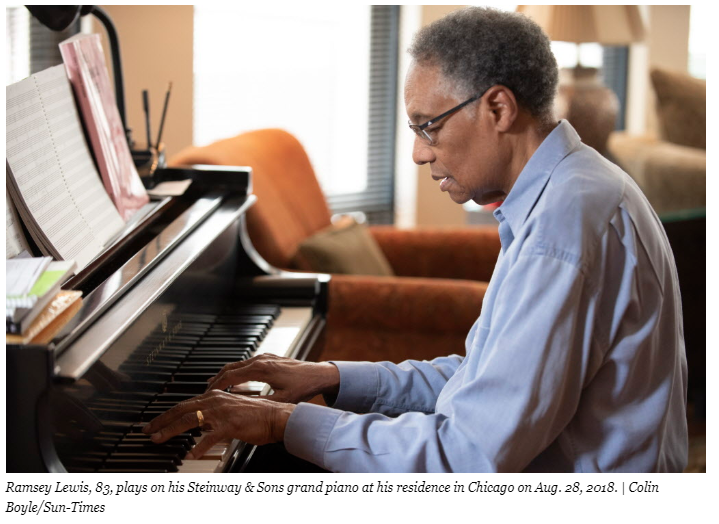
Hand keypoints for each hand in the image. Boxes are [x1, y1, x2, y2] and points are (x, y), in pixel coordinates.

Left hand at [142, 390, 294, 458]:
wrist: (276, 416)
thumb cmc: (256, 416)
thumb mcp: (230, 412)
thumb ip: (213, 416)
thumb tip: (198, 424)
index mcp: (214, 396)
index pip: (184, 405)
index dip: (166, 415)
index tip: (154, 423)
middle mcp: (215, 400)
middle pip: (181, 410)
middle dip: (161, 421)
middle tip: (147, 430)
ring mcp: (221, 412)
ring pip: (189, 420)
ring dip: (171, 430)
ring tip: (159, 439)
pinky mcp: (230, 424)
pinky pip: (209, 437)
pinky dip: (198, 446)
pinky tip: (191, 454)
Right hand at [206, 354, 339, 403]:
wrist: (319, 374)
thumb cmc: (304, 387)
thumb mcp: (283, 400)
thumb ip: (263, 404)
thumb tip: (245, 412)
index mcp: (261, 369)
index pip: (231, 376)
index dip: (216, 386)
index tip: (206, 394)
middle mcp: (261, 360)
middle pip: (230, 368)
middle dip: (215, 379)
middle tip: (204, 391)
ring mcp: (265, 357)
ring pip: (237, 364)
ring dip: (225, 374)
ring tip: (213, 385)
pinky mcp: (269, 358)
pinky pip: (246, 363)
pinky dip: (236, 371)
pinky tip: (234, 380)